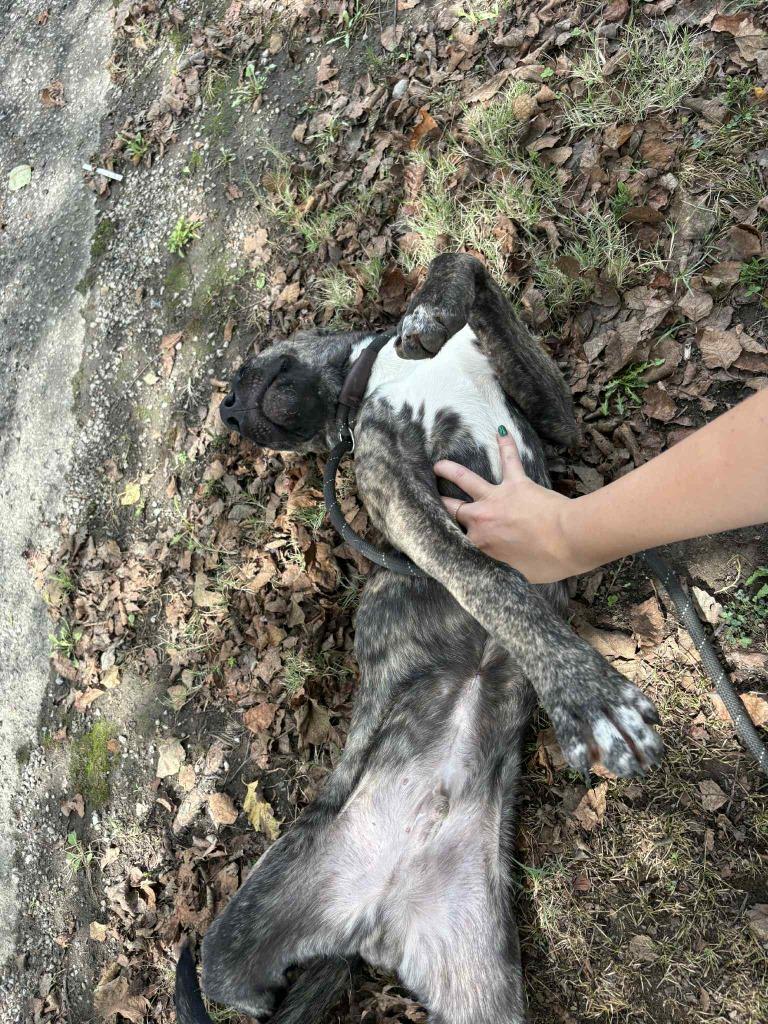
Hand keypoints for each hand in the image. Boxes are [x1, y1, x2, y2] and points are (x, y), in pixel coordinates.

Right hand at [434, 429, 584, 583]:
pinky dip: (506, 445)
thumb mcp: (516, 576)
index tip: (435, 536)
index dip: (445, 537)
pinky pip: (508, 460)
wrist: (570, 540)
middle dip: (438, 504)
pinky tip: (502, 432)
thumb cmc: (548, 562)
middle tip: (426, 498)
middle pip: (451, 509)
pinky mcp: (516, 484)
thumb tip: (497, 569)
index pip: (454, 540)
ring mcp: (496, 498)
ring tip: (438, 465)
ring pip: (465, 479)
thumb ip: (499, 569)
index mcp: (478, 544)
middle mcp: (480, 519)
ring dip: (450, 470)